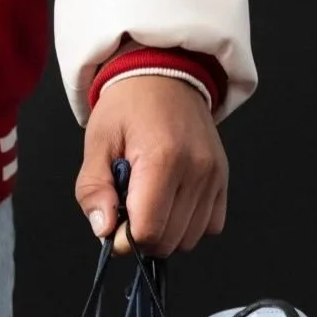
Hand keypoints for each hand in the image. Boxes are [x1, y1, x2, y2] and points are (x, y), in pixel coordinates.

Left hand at [75, 75, 228, 256]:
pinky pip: (209, 226)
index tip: (113, 223)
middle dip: (141, 237)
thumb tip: (103, 230)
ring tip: (150, 201)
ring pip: (189, 239)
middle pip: (168, 241)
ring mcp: (214, 175)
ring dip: (164, 232)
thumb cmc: (128, 107)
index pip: (148, 230)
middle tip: (128, 208)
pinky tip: (171, 202)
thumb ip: (93, 190)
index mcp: (162, 159)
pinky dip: (188, 224)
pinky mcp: (223, 179)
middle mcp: (196, 169)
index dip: (124, 239)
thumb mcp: (96, 143)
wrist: (165, 75)